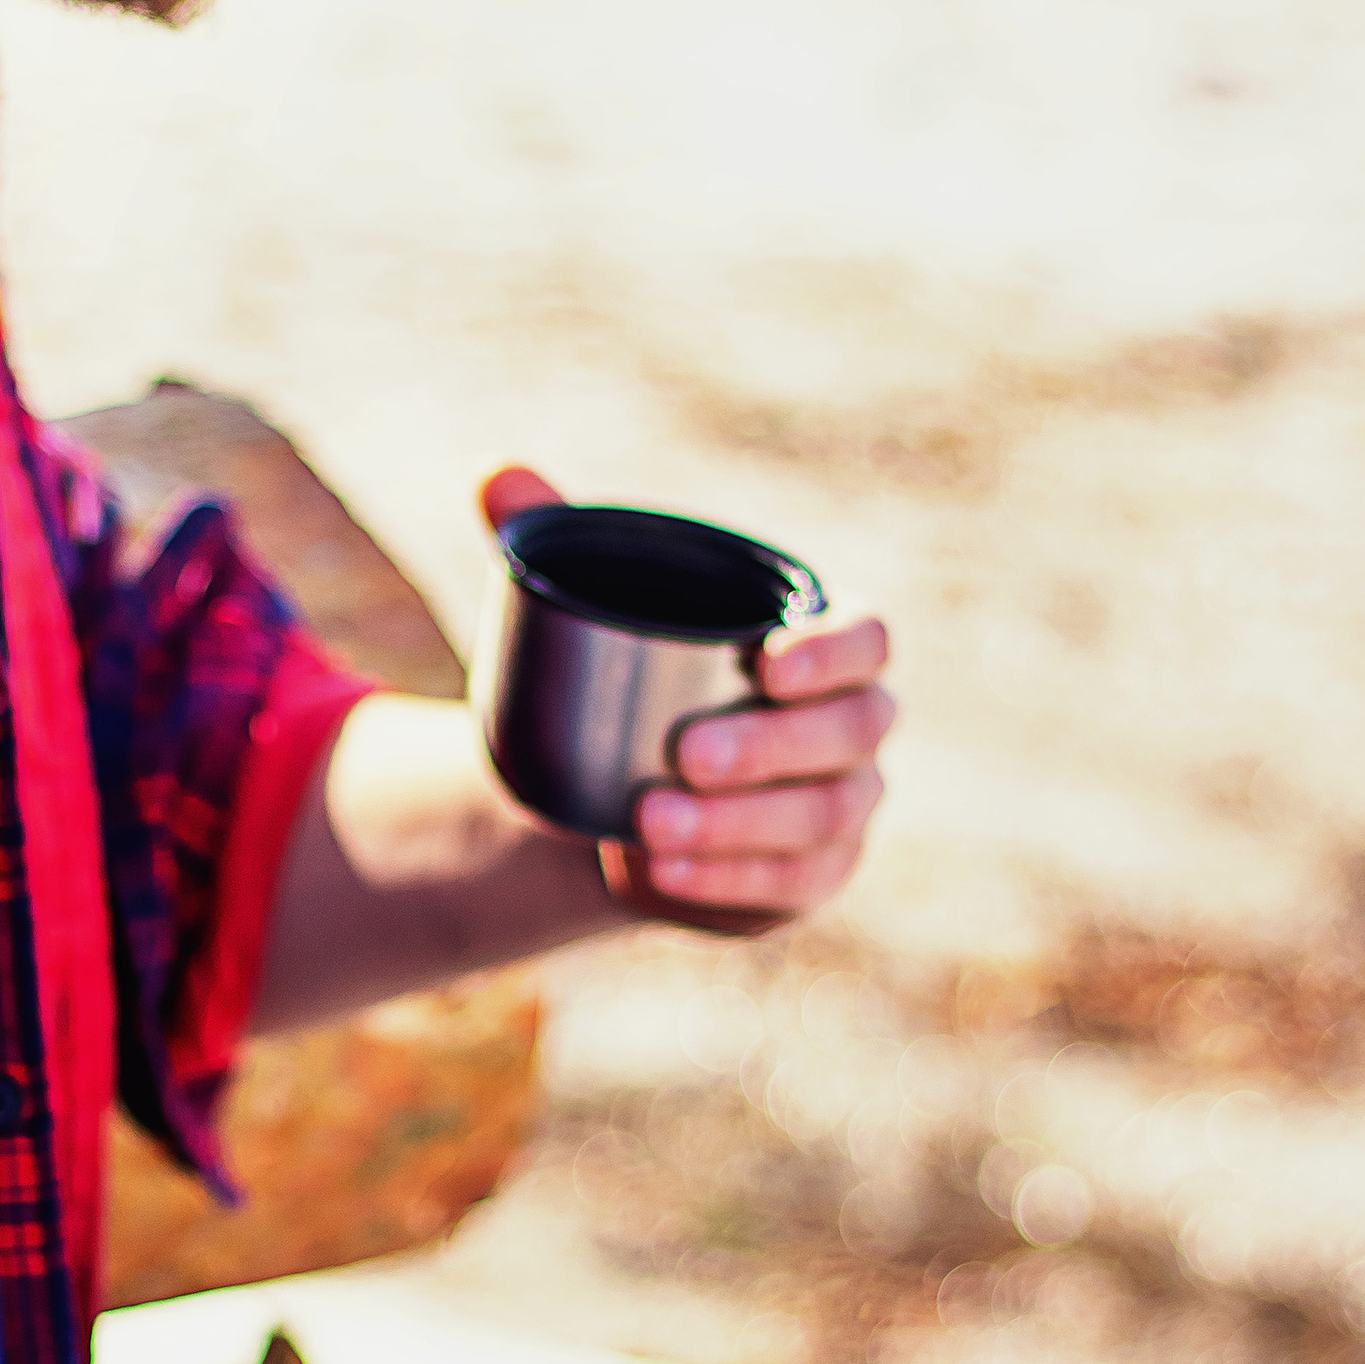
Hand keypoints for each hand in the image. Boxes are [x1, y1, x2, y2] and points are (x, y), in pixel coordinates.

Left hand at [482, 465, 893, 936]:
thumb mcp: (585, 605)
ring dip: (738, 825)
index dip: (835, 652)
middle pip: (850, 734)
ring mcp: (841, 810)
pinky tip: (658, 872)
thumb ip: (549, 533)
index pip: (869, 640)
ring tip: (648, 821)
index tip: (767, 662)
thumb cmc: (625, 674)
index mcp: (824, 648)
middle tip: (683, 752)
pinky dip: (720, 884)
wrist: (614, 787)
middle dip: (772, 745)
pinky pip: (783, 889)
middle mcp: (853, 729)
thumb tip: (496, 473)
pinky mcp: (805, 881)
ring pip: (819, 819)